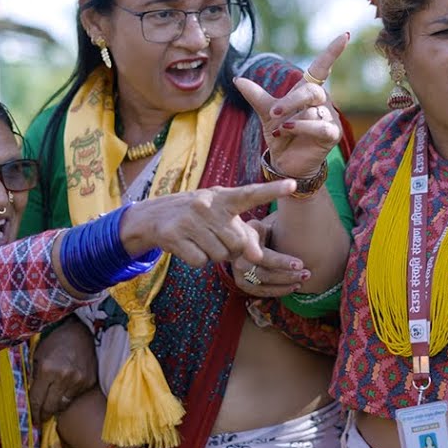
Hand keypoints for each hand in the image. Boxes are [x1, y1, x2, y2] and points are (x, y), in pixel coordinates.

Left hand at [28, 315, 96, 422]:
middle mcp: (63, 377)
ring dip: (57, 406)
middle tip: (41, 418)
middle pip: (51, 407)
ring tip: (52, 405)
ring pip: (64, 404)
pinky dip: (69, 397)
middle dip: (44, 415)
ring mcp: (79, 380)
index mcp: (47, 369)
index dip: (33, 412)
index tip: (32, 420)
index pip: (37, 399)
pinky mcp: (89, 381)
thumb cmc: (55, 342)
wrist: (81, 332)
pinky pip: (76, 396)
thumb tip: (28, 398)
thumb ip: (33, 376)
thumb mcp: (38, 356)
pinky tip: (65, 391)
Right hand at [122, 179, 296, 266]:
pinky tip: (188, 245)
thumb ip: (244, 233)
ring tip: (200, 238)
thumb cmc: (200, 217)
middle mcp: (207, 204)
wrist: (154, 217)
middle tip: (215, 236)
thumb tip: (257, 257)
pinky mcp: (173, 235)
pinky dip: (197, 260)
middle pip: (237, 243)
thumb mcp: (221, 216)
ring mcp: (188, 220)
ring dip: (213, 254)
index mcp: (223, 198)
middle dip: (230, 248)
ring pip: (219, 255)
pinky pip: (200, 261)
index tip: (294, 185)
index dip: (272, 191)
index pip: (251, 194)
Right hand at [232, 218, 310, 296]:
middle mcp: (239, 261)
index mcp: (245, 244)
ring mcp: (239, 274)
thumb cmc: (257, 231)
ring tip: (302, 281)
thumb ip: (272, 224)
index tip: (300, 263)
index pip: (266, 257)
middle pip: (265, 274)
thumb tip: (292, 211)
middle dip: (288, 275)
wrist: (239, 241)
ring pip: (264, 285)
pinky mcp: (242, 284)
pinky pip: (260, 292)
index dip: (282, 262)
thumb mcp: (260, 225)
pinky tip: (292, 288)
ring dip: (285, 285)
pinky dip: (277, 292)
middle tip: (307, 273)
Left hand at [234, 32, 349, 178]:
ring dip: (292, 120)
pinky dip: (301, 128)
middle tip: (273, 114)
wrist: (285, 161)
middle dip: (291, 101)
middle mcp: (322, 102)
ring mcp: (330, 118)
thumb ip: (256, 96)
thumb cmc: (281, 134)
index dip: (333, 52)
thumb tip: (237, 78)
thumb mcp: (266, 113)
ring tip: (279, 131)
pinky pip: (320, 126)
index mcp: (309, 91)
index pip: (322, 67)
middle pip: (311, 90)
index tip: (345, 35)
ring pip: (313, 110)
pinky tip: (287, 132)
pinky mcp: (332, 134)